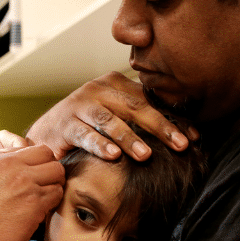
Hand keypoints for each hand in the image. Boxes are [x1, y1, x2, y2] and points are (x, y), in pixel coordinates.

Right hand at [0, 141, 63, 240]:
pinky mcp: (34, 202)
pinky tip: (38, 213)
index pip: (27, 145)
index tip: (31, 176)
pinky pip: (57, 194)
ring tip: (40, 201)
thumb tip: (16, 159)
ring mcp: (23, 182)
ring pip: (57, 173)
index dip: (34, 162)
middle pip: (47, 154)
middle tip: (42, 186)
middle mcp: (9, 165)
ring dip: (52, 187)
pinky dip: (51, 204)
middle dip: (48, 169)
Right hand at [26, 71, 198, 160]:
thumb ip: (140, 119)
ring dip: (130, 138)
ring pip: (110, 121)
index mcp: (114, 84)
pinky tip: (114, 156)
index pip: (150, 100)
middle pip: (135, 107)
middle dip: (160, 127)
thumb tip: (183, 133)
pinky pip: (85, 135)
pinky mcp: (64, 125)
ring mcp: (79, 106)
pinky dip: (100, 145)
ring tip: (147, 155)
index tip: (194, 138)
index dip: (173, 119)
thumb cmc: (86, 126)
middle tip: (181, 145)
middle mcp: (97, 90)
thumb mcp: (114, 116)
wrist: (44, 134)